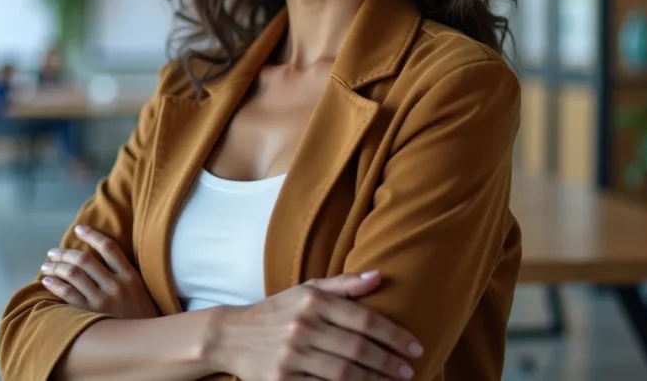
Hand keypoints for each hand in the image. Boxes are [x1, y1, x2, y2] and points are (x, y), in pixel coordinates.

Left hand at [40, 224, 158, 319]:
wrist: (146, 345)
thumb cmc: (142, 318)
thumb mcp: (141, 291)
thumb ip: (124, 275)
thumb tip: (100, 259)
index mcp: (130, 276)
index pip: (108, 247)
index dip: (92, 235)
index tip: (79, 229)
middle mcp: (116, 285)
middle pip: (85, 260)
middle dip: (65, 253)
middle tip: (53, 252)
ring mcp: (102, 301)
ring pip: (73, 275)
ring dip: (56, 267)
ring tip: (47, 265)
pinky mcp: (91, 315)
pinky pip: (68, 295)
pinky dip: (55, 285)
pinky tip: (47, 280)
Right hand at [208, 272, 422, 380]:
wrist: (231, 335)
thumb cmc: (277, 311)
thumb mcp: (305, 290)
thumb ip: (343, 285)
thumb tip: (379, 276)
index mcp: (312, 301)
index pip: (364, 319)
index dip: (394, 335)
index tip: (415, 347)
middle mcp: (303, 326)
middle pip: (358, 349)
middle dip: (388, 363)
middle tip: (408, 371)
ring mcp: (292, 355)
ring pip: (344, 373)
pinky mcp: (283, 379)